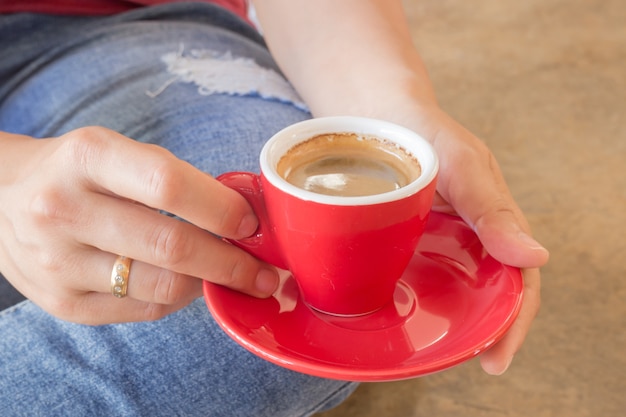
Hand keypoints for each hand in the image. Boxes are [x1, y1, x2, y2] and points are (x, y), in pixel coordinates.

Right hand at [0, 127, 278, 323]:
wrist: (2, 199)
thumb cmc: (77, 172)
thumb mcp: (115, 152)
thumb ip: (171, 180)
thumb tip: (243, 218)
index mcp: (87, 157)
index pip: (169, 185)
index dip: (222, 208)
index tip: (252, 224)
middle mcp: (64, 209)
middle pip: (172, 246)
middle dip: (232, 263)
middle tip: (263, 272)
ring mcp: (59, 262)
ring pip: (163, 287)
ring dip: (209, 284)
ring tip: (228, 275)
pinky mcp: (62, 303)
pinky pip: (145, 310)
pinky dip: (178, 300)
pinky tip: (187, 284)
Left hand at [408, 106, 548, 374]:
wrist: (378, 114)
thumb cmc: (426, 133)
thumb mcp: (461, 163)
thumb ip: (491, 207)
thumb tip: (536, 257)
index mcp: (495, 223)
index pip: (518, 283)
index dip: (514, 322)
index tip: (496, 359)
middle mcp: (469, 238)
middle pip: (486, 294)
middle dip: (481, 332)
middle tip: (458, 362)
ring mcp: (436, 241)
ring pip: (451, 291)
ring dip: (446, 321)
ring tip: (426, 350)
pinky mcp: (404, 241)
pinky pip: (415, 277)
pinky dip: (412, 300)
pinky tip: (393, 316)